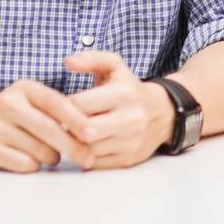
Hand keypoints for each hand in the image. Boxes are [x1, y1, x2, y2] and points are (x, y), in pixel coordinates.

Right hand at [0, 79, 93, 172]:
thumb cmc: (5, 113)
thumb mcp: (27, 99)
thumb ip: (53, 108)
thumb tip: (89, 127)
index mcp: (25, 89)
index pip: (57, 103)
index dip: (78, 120)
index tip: (95, 133)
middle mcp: (10, 105)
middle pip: (51, 130)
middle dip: (74, 147)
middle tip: (87, 159)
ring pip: (40, 150)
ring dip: (51, 157)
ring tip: (50, 155)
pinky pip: (24, 164)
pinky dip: (33, 165)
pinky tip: (30, 160)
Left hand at [66, 51, 174, 168]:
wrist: (164, 112)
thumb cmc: (130, 88)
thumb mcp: (115, 66)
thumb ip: (91, 59)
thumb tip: (68, 61)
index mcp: (125, 93)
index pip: (78, 104)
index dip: (62, 106)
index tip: (59, 105)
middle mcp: (131, 118)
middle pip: (83, 130)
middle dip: (67, 127)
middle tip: (62, 122)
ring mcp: (131, 141)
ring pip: (86, 150)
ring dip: (74, 143)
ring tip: (73, 132)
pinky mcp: (128, 159)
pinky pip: (94, 164)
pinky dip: (85, 156)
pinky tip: (86, 144)